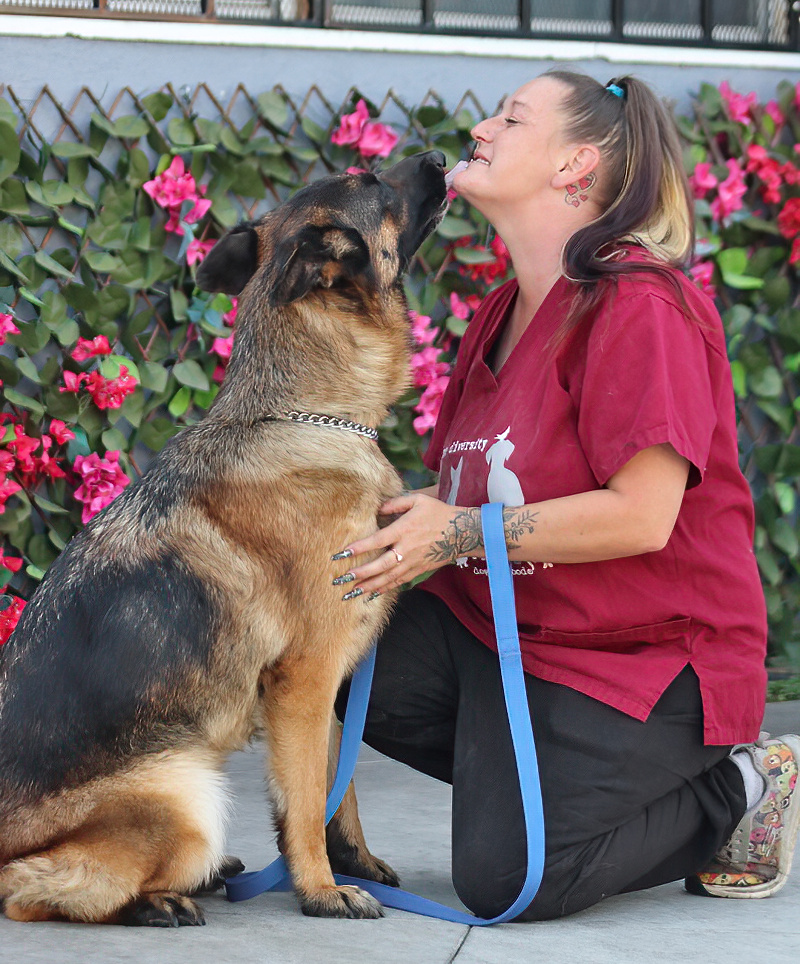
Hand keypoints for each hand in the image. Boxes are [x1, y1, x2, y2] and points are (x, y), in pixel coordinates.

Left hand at [331, 493, 481, 599]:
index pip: (377, 541)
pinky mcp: (419, 570)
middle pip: (380, 565)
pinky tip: (372, 594)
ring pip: (388, 578)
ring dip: (369, 586)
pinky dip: (385, 589)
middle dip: (360, 573)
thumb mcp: (418, 500)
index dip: (359, 548)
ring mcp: (413, 562)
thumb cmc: (439, 513)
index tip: (342, 553)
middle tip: (341, 580)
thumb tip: (377, 507)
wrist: (462, 532)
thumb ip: (396, 503)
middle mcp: (407, 549)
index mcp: (404, 530)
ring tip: (351, 593)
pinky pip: (399, 582)